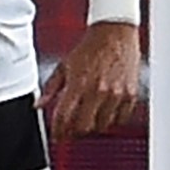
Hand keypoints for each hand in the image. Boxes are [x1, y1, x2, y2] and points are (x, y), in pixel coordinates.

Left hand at [40, 22, 141, 139]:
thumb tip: (39, 105)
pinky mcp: (130, 95)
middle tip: (70, 131)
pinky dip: (111, 121)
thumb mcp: (64, 66)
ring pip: (102, 126)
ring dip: (92, 128)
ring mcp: (116, 95)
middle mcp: (98, 91)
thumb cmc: (90, 48)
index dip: (58, 131)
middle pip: (84, 127)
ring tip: (86, 121)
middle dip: (74, 132)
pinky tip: (104, 115)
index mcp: (79, 84)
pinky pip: (120, 120)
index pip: (64, 117)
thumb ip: (51, 88)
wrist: (114, 34)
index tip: (57, 135)